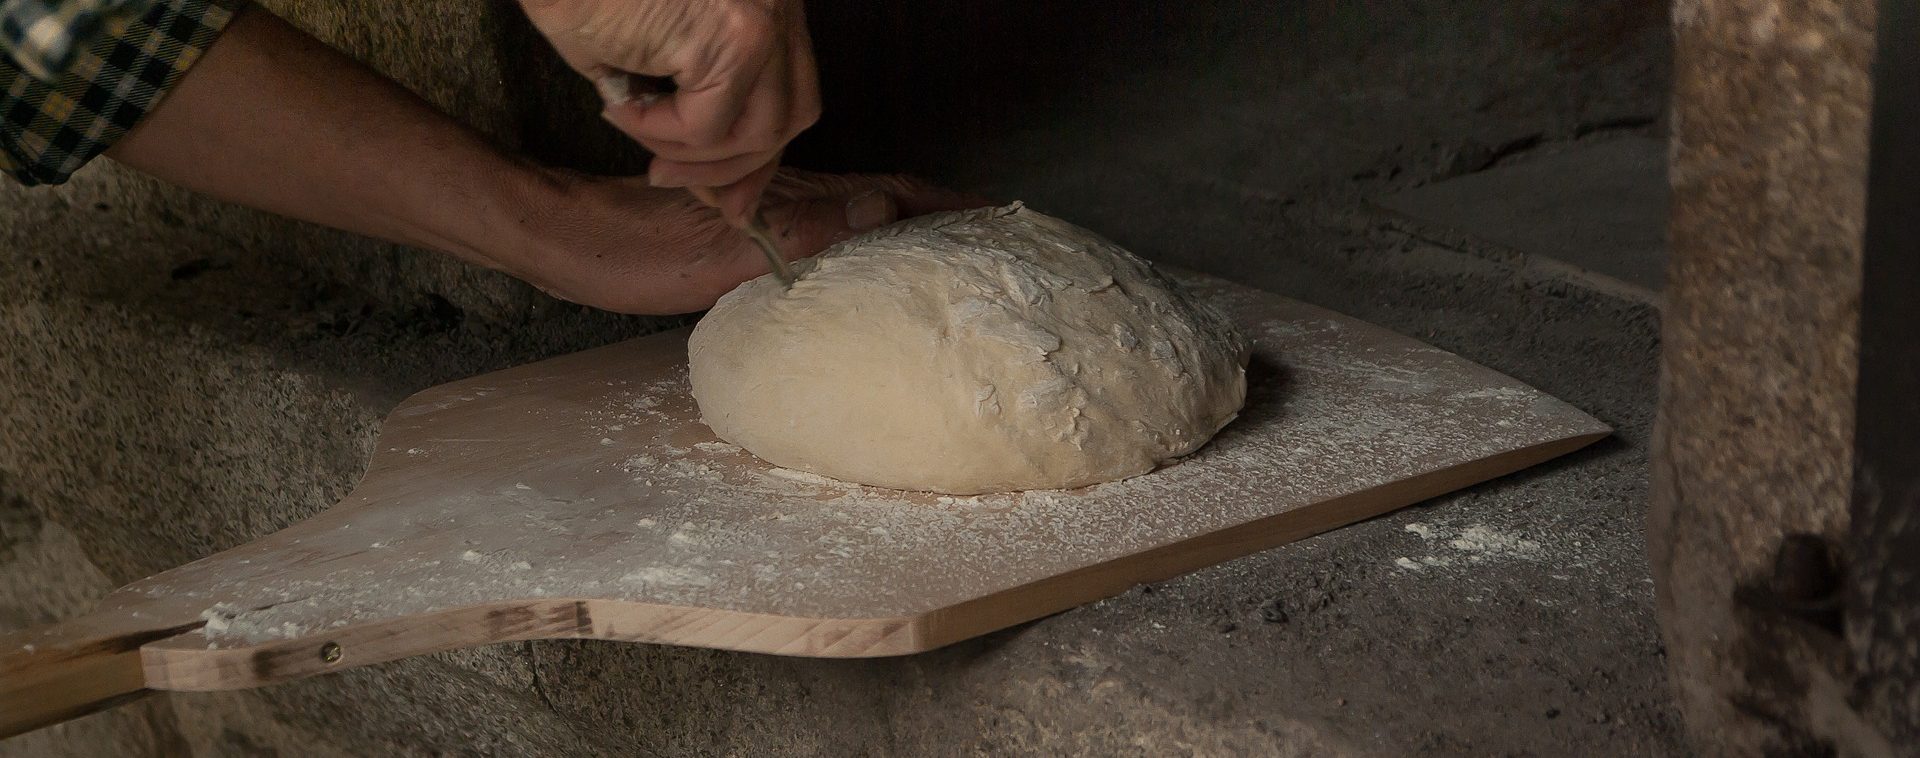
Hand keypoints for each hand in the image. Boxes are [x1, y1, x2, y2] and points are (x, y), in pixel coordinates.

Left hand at [503, 169, 989, 314]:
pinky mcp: (755, 236)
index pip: (896, 193)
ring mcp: (777, 216)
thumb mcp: (724, 249)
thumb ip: (804, 233)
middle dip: (948, 222)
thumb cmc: (638, 253)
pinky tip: (874, 280)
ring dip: (914, 238)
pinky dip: (871, 252)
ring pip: (865, 222)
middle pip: (892, 205)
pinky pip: (834, 240)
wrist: (572, 244)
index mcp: (797, 201)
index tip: (1001, 224)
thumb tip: (886, 212)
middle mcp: (795, 202)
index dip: (950, 205)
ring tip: (955, 269)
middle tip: (998, 255)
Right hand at [519, 0, 819, 223]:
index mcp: (770, 4)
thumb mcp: (661, 64)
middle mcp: (780, 7)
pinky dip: (659, 132)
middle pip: (791, 118)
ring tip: (636, 127)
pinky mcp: (731, 37)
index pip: (793, 95)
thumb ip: (702, 118)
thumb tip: (724, 195)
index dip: (760, 153)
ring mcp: (763, 21)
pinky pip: (707, 127)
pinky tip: (619, 106)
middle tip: (669, 178)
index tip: (730, 196)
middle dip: (734, 167)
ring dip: (688, 152)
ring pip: (755, 133)